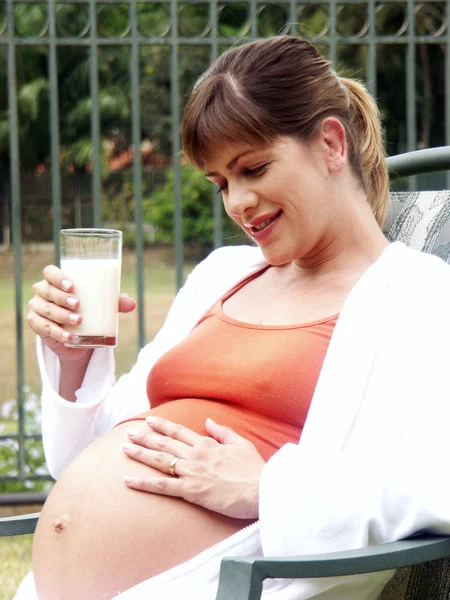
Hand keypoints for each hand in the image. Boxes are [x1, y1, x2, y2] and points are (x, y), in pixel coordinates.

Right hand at [27, 264, 135, 361]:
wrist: (79, 339)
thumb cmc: (90, 312)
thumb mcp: (103, 306)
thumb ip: (116, 302)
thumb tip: (131, 304)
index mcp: (55, 280)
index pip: (50, 272)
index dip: (57, 277)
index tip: (72, 286)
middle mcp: (42, 291)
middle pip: (47, 290)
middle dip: (62, 297)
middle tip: (78, 305)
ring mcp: (37, 308)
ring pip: (45, 310)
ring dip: (61, 316)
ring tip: (78, 321)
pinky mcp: (36, 325)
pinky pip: (44, 328)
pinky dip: (57, 333)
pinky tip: (68, 337)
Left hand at [123, 417, 264, 518]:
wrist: (261, 489)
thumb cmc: (254, 469)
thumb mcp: (241, 443)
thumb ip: (222, 432)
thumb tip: (208, 421)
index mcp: (207, 444)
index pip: (179, 432)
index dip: (162, 425)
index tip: (149, 420)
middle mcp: (195, 455)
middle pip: (165, 444)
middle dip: (145, 437)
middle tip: (129, 433)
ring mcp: (192, 472)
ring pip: (160, 460)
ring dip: (140, 454)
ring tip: (125, 448)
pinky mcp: (191, 492)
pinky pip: (163, 486)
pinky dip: (144, 483)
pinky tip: (129, 480)